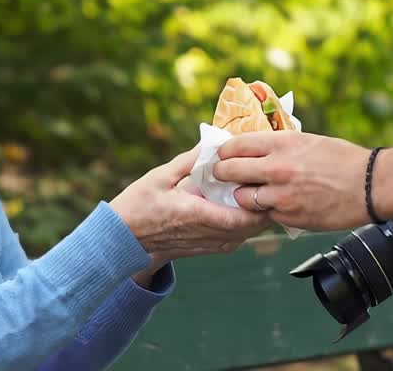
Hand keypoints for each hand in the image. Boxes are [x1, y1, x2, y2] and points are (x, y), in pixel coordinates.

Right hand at [110, 146, 271, 264]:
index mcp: (197, 215)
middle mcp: (207, 234)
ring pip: (246, 235)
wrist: (124, 239)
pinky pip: (235, 239)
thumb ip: (189, 161)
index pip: (242, 217)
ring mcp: (208, 245)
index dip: (261, 202)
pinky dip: (245, 225)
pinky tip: (242, 206)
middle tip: (268, 181)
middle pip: (252, 227)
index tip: (266, 180)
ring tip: (258, 191)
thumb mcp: (160, 176)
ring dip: (256, 216)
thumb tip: (212, 143)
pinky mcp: (206, 249)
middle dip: (265, 206)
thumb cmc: (138, 205)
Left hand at [213, 131, 369, 229]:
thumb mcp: (307, 141)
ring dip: (243, 197)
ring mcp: (281, 195)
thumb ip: (278, 146)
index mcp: (281, 144)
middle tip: (223, 176)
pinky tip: (276, 206)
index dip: (224, 152)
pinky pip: (265, 215)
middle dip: (222, 175)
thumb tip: (254, 149)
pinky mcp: (289, 217)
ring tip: (251, 194)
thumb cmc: (343, 160)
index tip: (222, 156)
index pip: (234, 146)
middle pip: (229, 172)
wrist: (370, 186)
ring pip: (242, 199)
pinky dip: (267, 212)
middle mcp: (276, 168)